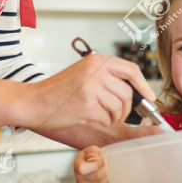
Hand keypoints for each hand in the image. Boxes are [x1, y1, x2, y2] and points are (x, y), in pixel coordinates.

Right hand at [22, 53, 155, 136]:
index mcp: (96, 60)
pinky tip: (89, 117)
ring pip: (120, 107)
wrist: (32, 102)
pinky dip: (103, 121)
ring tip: (100, 114)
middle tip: (116, 114)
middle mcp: (95, 71)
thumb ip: (106, 77)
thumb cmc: (57, 91)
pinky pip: (108, 118)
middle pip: (128, 92)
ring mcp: (91, 88)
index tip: (149, 97)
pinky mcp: (87, 105)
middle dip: (127, 108)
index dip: (143, 85)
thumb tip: (136, 91)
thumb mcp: (83, 73)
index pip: (131, 69)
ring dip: (114, 116)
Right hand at [74, 145, 110, 182]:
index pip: (83, 168)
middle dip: (106, 170)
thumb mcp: (91, 150)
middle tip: (109, 165)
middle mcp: (79, 177)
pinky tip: (108, 179)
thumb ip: (92, 151)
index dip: (96, 164)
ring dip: (109, 177)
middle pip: (96, 176)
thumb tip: (93, 156)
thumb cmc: (91, 157)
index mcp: (78, 165)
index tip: (102, 160)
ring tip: (109, 170)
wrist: (89, 166)